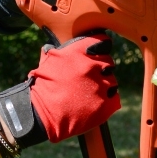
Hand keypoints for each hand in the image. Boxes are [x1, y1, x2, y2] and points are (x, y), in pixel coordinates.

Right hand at [0, 34, 119, 146]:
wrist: (41, 116)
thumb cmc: (42, 88)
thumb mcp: (47, 63)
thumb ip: (58, 52)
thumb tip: (56, 47)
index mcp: (79, 52)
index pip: (103, 42)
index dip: (100, 48)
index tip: (97, 53)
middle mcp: (92, 66)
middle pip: (108, 62)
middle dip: (100, 68)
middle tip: (89, 78)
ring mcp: (101, 86)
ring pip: (112, 81)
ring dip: (104, 85)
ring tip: (89, 93)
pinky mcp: (106, 104)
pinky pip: (114, 98)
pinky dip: (107, 100)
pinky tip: (93, 103)